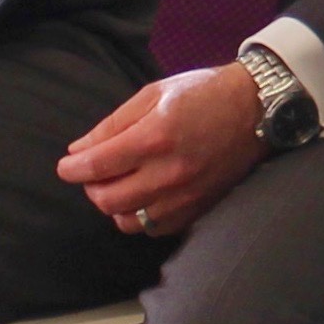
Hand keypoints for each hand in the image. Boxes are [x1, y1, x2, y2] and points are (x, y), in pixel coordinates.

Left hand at [56, 67, 267, 237]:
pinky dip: (140, 218)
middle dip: (91, 188)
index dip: (72, 169)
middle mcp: (168, 172)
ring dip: (113, 206)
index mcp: (155, 137)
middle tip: (92, 174)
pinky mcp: (199, 208)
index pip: (98, 166)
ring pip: (129, 221)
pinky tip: (142, 198)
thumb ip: (113, 124)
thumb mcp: (154, 93)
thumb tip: (79, 150)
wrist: (258, 109)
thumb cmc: (204, 93)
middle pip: (108, 200)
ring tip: (117, 186)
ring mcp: (185, 195)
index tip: (66, 167)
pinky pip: (155, 229)